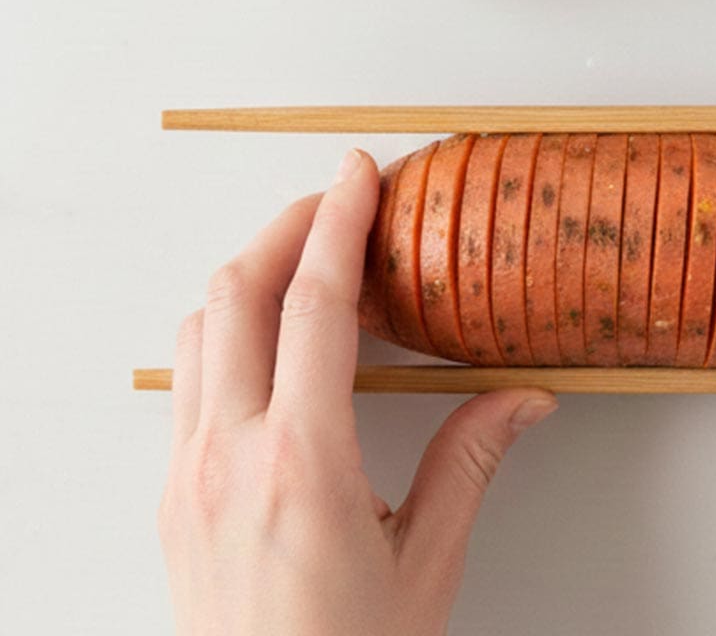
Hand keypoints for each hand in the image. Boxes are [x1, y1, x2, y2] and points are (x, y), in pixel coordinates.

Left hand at [158, 149, 557, 635]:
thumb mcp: (426, 561)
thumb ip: (470, 463)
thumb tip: (521, 400)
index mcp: (301, 465)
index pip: (314, 308)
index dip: (338, 225)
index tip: (358, 177)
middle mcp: (229, 456)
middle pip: (238, 293)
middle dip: (288, 225)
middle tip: (336, 201)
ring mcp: (188, 472)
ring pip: (199, 327)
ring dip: (251, 274)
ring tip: (306, 261)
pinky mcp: (173, 492)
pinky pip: (185, 376)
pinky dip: (224, 328)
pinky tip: (266, 341)